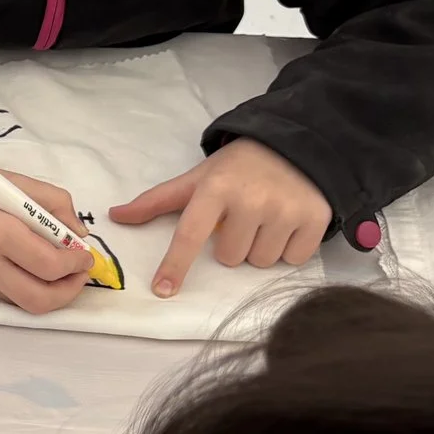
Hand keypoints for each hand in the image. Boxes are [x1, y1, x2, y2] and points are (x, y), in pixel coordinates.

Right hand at [0, 159, 94, 315]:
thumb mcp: (12, 181)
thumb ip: (53, 203)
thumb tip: (78, 235)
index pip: (49, 265)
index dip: (76, 264)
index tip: (85, 253)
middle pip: (39, 300)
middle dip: (69, 291)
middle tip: (78, 273)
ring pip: (25, 304)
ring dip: (52, 293)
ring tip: (62, 272)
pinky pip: (8, 296)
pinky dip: (30, 287)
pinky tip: (35, 269)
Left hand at [110, 138, 328, 298]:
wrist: (296, 143)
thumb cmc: (238, 167)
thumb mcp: (198, 178)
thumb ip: (157, 201)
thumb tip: (117, 216)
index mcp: (215, 188)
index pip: (190, 233)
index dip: (176, 264)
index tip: (163, 290)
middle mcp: (251, 199)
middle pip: (229, 257)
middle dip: (232, 243)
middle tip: (241, 217)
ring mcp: (286, 210)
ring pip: (260, 261)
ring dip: (259, 247)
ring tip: (265, 218)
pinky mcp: (316, 218)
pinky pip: (292, 259)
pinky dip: (288, 247)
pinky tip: (288, 222)